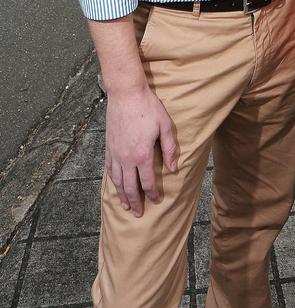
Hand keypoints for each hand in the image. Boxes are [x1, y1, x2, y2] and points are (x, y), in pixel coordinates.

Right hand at [105, 84, 176, 216]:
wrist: (126, 93)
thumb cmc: (148, 107)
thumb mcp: (165, 125)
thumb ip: (170, 148)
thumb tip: (173, 168)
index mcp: (142, 154)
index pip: (147, 182)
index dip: (152, 193)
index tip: (156, 200)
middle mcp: (126, 158)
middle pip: (130, 187)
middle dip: (135, 201)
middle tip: (138, 213)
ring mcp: (115, 153)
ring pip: (117, 181)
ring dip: (122, 195)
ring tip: (125, 205)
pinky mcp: (108, 146)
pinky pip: (109, 169)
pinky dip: (112, 181)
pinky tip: (115, 185)